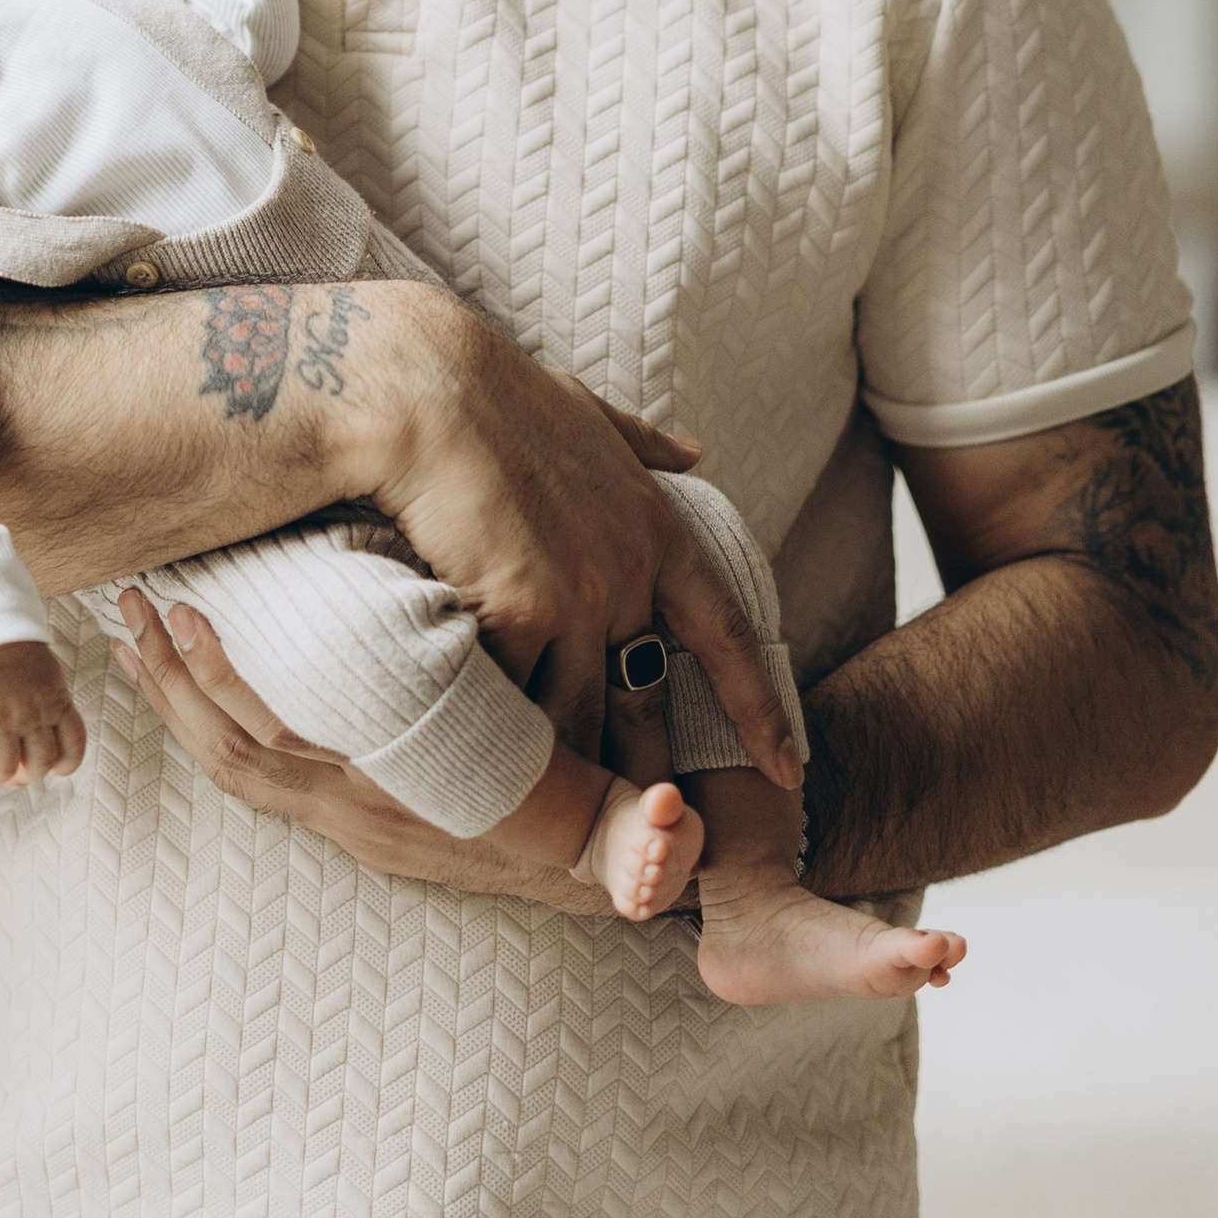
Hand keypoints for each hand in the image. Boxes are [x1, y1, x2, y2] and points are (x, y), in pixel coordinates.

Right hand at [0, 636, 87, 789]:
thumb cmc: (3, 639)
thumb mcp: (40, 668)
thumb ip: (42, 699)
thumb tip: (31, 731)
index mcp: (56, 700)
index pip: (72, 750)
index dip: (59, 765)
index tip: (48, 767)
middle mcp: (33, 713)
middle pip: (37, 767)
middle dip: (22, 775)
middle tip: (4, 770)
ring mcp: (2, 717)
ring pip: (4, 770)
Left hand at [108, 593, 696, 909]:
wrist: (603, 884)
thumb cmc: (604, 841)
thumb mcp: (627, 844)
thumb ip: (638, 843)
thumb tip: (670, 834)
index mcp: (408, 806)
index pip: (295, 754)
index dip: (228, 695)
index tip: (183, 621)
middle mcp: (363, 815)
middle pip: (234, 751)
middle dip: (172, 681)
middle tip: (127, 600)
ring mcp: (346, 815)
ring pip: (230, 758)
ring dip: (175, 693)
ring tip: (131, 618)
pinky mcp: (346, 805)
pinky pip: (249, 762)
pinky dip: (204, 710)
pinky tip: (178, 659)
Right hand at [335, 293, 798, 782]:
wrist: (427, 384)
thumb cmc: (494, 391)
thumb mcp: (588, 411)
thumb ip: (642, 442)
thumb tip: (695, 450)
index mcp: (655, 528)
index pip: (725, 636)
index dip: (757, 705)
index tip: (790, 768)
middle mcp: (628, 572)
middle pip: (646, 699)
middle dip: (651, 772)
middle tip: (658, 833)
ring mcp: (578, 596)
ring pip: (576, 713)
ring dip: (565, 763)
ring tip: (559, 824)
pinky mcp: (518, 610)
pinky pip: (511, 692)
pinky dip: (496, 725)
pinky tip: (481, 760)